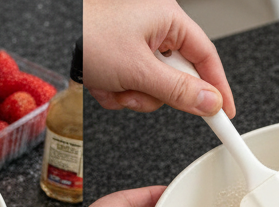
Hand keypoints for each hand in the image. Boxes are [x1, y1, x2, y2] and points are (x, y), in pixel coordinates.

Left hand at [83, 0, 234, 116]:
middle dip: (152, 93)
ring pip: (151, 89)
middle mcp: (155, 29)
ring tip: (112, 83)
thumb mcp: (138, 69)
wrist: (52, 36)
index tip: (226, 114)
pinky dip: (116, 92)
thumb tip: (208, 103)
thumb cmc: (88, 35)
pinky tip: (101, 82)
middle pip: (175, 79)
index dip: (217, 88)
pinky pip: (131, 88)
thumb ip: (177, 91)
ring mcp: (137, 45)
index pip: (206, 58)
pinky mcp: (120, 60)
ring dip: (131, 95)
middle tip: (136, 90)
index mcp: (168, 19)